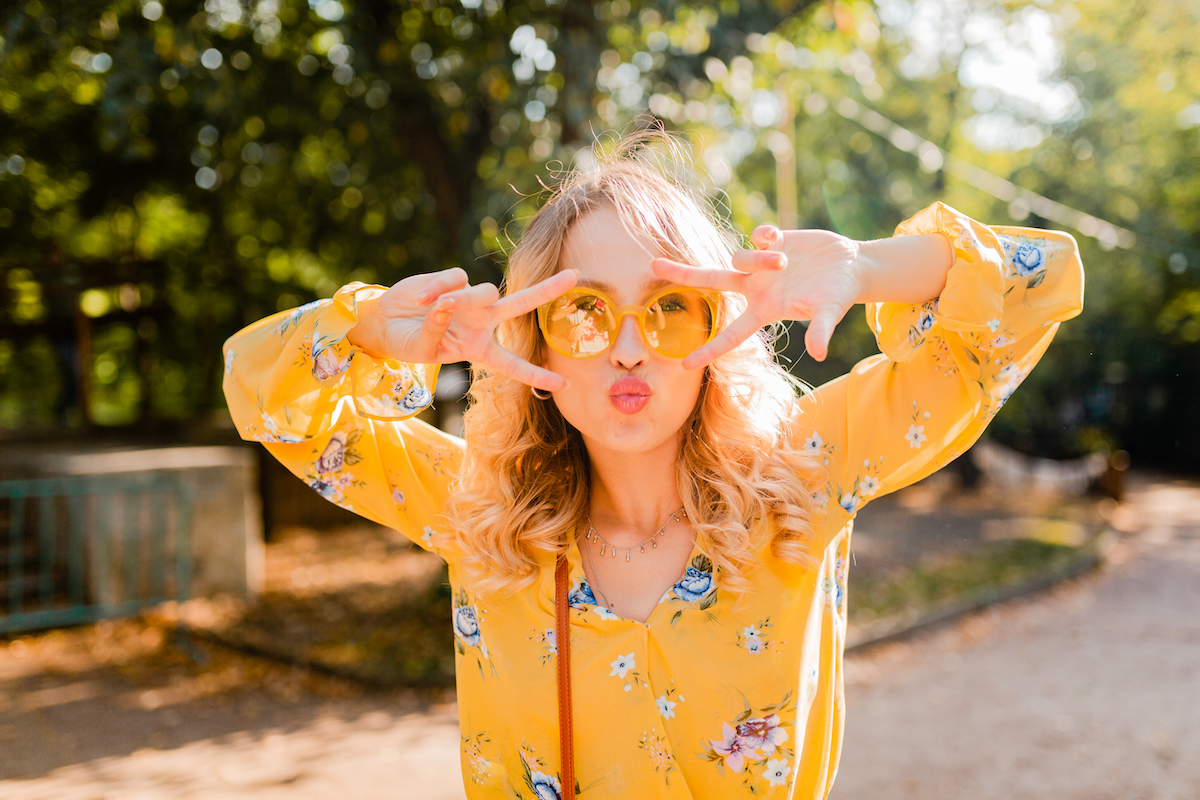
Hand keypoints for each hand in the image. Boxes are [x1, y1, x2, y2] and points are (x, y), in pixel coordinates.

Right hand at [348, 267, 578, 391]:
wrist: (383, 323)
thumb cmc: (406, 343)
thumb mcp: (422, 350)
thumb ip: (436, 331)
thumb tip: (448, 304)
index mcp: (480, 350)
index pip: (514, 366)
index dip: (537, 376)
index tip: (565, 386)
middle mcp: (482, 323)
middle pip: (522, 305)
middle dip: (547, 289)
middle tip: (575, 274)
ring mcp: (470, 300)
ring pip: (487, 291)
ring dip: (464, 300)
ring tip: (430, 307)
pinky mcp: (454, 280)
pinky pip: (456, 280)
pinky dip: (437, 289)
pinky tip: (420, 298)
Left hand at [652, 226, 863, 366]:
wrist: (850, 265)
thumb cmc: (839, 294)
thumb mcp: (831, 312)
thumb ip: (821, 330)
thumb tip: (820, 354)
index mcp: (764, 310)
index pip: (731, 336)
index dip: (709, 351)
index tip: (683, 366)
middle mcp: (755, 288)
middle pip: (711, 282)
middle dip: (684, 273)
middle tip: (653, 264)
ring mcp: (760, 264)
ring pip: (739, 258)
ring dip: (757, 259)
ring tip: (784, 261)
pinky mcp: (771, 241)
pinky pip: (757, 236)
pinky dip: (764, 237)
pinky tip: (780, 239)